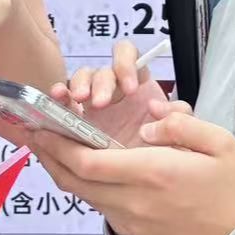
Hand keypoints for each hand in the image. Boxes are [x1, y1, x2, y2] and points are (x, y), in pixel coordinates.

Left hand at [30, 108, 234, 234]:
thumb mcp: (220, 143)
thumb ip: (179, 125)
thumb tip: (148, 122)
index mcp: (153, 173)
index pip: (88, 162)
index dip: (58, 144)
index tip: (42, 124)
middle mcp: (135, 200)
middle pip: (74, 180)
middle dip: (49, 155)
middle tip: (34, 132)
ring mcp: (133, 220)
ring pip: (83, 196)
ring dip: (61, 171)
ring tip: (51, 147)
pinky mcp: (137, 231)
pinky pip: (99, 205)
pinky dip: (82, 186)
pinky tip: (83, 169)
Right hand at [50, 40, 188, 148]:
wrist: (143, 179)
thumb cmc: (158, 151)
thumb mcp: (174, 134)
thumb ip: (177, 116)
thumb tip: (160, 107)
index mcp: (136, 83)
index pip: (128, 55)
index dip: (126, 66)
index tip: (130, 89)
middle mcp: (112, 88)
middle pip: (102, 71)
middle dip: (101, 84)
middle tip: (101, 103)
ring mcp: (90, 101)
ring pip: (81, 79)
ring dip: (79, 86)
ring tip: (78, 100)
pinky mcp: (74, 117)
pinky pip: (63, 99)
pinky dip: (59, 95)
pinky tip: (57, 98)